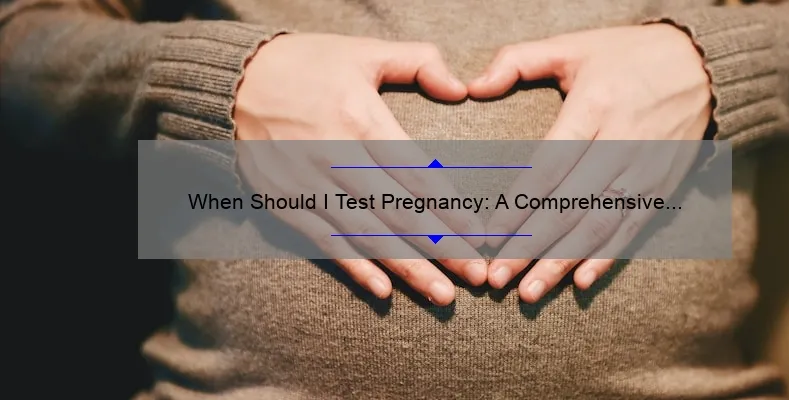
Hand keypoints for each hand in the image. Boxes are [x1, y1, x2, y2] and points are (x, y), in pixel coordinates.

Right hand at [234, 33, 486, 305]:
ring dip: (406, 268)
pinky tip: (383, 289)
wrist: (235, 79)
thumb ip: (419, 62)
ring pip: (365, 234)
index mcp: (359, 118)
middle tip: (475, 278)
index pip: (414, 174)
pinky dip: (354, 266)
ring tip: (442, 295)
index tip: (478, 237)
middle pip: (397, 212)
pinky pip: (323, 240)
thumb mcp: (365, 50)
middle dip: (441, 249)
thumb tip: (461, 88)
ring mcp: (306, 183)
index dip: (449, 209)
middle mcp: (333, 155)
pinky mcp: (284, 200)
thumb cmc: (309, 64)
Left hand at [468, 24, 711, 302]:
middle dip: (531, 246)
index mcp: (595, 106)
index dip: (518, 204)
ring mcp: (646, 169)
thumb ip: (517, 61)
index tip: (488, 234)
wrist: (701, 65)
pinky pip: (632, 228)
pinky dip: (607, 257)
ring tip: (530, 292)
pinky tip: (581, 281)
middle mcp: (623, 142)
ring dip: (562, 262)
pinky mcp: (662, 186)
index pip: (550, 165)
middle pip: (570, 205)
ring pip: (599, 225)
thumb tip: (472, 87)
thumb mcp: (572, 45)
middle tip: (498, 277)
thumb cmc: (625, 55)